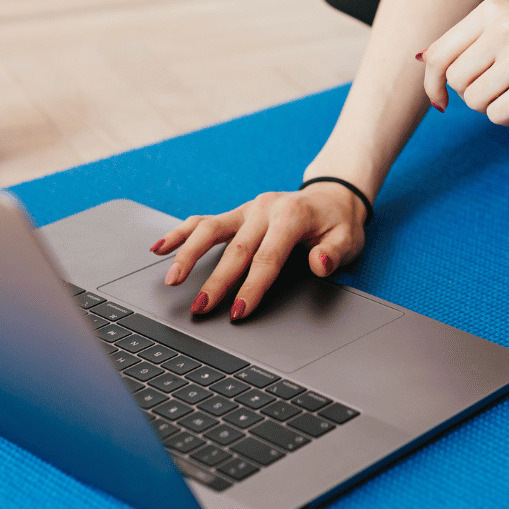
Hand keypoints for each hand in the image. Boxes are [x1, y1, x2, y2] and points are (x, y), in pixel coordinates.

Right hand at [149, 182, 367, 319]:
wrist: (331, 197)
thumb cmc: (337, 223)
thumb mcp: (348, 239)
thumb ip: (334, 252)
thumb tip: (320, 263)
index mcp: (292, 216)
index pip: (268, 257)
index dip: (252, 286)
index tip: (239, 311)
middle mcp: (264, 209)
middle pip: (235, 248)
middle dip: (216, 281)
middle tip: (201, 308)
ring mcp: (247, 209)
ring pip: (210, 229)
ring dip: (188, 255)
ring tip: (171, 280)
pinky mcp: (236, 213)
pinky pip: (203, 221)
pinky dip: (180, 233)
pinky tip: (160, 248)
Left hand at [419, 0, 508, 125]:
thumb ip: (477, 40)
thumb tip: (426, 64)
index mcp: (492, 10)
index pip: (438, 53)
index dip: (431, 82)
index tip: (440, 100)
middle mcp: (501, 28)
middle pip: (454, 81)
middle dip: (473, 95)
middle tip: (503, 90)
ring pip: (474, 101)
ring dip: (494, 106)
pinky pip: (498, 115)